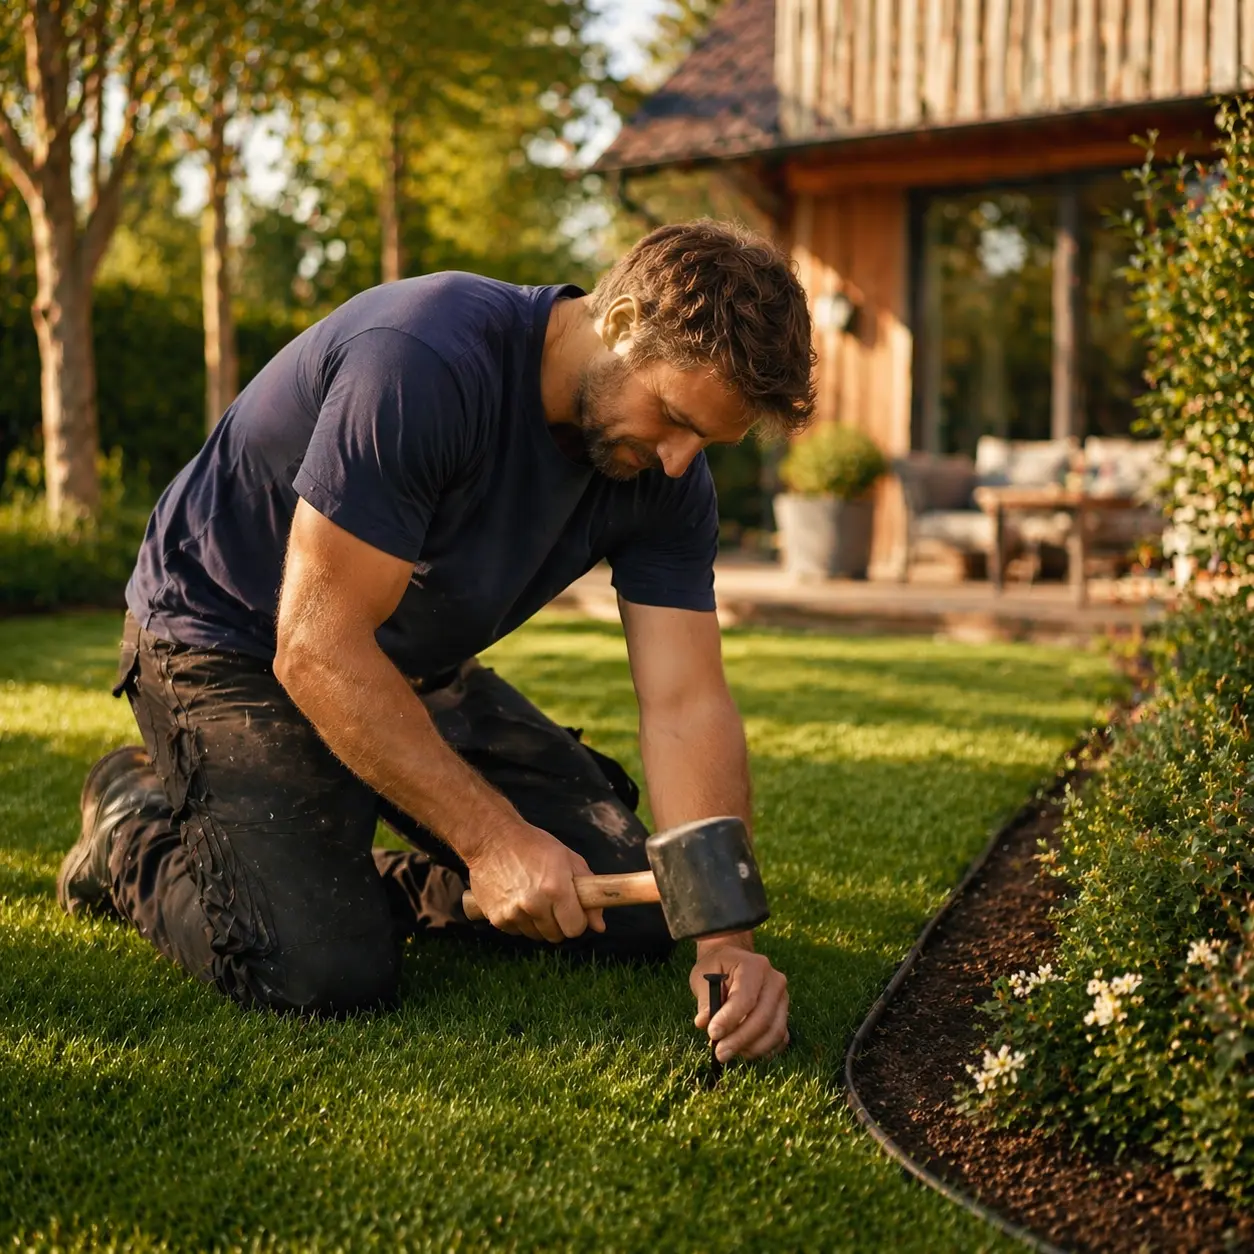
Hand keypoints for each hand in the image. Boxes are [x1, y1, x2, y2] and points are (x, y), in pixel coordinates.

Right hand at [464, 820, 606, 943]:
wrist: (491, 839)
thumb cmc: (533, 845)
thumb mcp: (568, 859)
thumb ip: (588, 892)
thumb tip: (599, 926)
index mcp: (556, 888)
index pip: (576, 928)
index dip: (578, 920)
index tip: (573, 910)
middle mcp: (534, 904)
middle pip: (557, 936)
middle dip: (559, 922)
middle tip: (553, 901)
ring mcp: (514, 913)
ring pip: (537, 935)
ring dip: (539, 922)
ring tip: (532, 896)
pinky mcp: (497, 919)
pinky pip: (517, 932)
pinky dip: (520, 920)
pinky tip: (516, 898)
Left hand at [690, 943, 788, 1063]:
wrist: (733, 961)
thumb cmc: (716, 968)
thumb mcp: (703, 977)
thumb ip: (705, 1000)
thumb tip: (704, 1024)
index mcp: (754, 966)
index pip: (745, 998)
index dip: (729, 1019)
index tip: (712, 1034)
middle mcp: (775, 981)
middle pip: (763, 1018)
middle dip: (740, 1040)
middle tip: (719, 1054)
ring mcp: (783, 999)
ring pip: (774, 1032)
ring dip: (752, 1048)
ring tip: (729, 1051)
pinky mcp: (784, 1014)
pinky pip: (780, 1039)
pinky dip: (764, 1050)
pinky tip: (745, 1051)